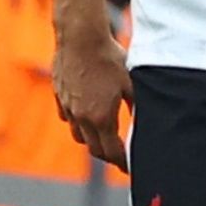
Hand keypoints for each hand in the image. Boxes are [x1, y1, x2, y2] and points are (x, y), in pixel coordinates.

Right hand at [52, 4, 131, 167]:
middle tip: (119, 156)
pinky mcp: (59, 96)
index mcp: (101, 118)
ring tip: (103, 137)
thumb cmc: (109, 58)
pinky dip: (77, 122)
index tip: (130, 168)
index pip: (112, 152)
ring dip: (91, 140)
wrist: (80, 37)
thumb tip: (147, 123)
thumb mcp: (131, 83)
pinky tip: (86, 115)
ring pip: (78, 135)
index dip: (122, 163)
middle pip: (94, 149)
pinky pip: (68, 118)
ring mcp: (68, 108)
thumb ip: (137, 106)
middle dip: (108, 155)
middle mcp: (82, 117)